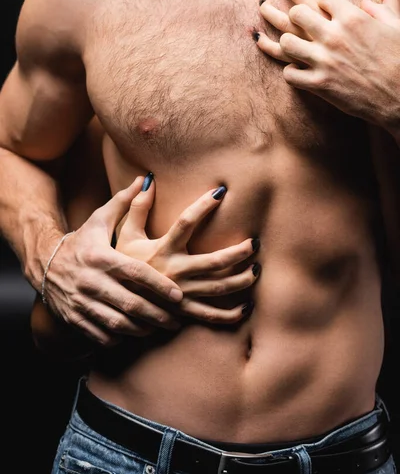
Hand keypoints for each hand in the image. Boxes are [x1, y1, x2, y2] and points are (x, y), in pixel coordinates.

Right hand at [42, 177, 184, 345]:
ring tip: (161, 327)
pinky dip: (121, 338)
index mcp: (101, 257)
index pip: (136, 273)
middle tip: (177, 318)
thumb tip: (146, 179)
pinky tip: (135, 333)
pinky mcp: (76, 318)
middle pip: (131, 304)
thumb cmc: (81, 240)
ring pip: (119, 324)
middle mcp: (92, 282)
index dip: (158, 285)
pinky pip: (103, 335)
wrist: (43, 262)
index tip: (178, 295)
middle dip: (158, 315)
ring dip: (143, 329)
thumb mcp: (99, 219)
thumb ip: (125, 202)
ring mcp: (82, 303)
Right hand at [117, 175, 259, 325]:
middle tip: (255, 243)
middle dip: (238, 252)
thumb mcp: (125, 234)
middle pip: (214, 262)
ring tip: (257, 270)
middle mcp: (174, 272)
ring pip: (219, 288)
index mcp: (162, 250)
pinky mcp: (182, 312)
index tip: (220, 192)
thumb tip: (147, 180)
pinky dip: (231, 315)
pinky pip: (211, 316)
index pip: (186, 222)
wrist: (109, 300)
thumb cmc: (120, 263)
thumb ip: (136, 207)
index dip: (203, 206)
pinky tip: (246, 308)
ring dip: (242, 280)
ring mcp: (180, 294)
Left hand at [256, 0, 399, 135]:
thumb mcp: (398, 25)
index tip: (318, 0)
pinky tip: (293, 70)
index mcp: (354, 18)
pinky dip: (290, 72)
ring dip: (282, 42)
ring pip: (286, 43)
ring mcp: (324, 61)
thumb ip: (387, 0)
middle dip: (289, 12)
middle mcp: (334, 36)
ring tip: (278, 40)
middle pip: (296, 13)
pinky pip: (290, 74)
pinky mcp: (319, 85)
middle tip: (279, 10)